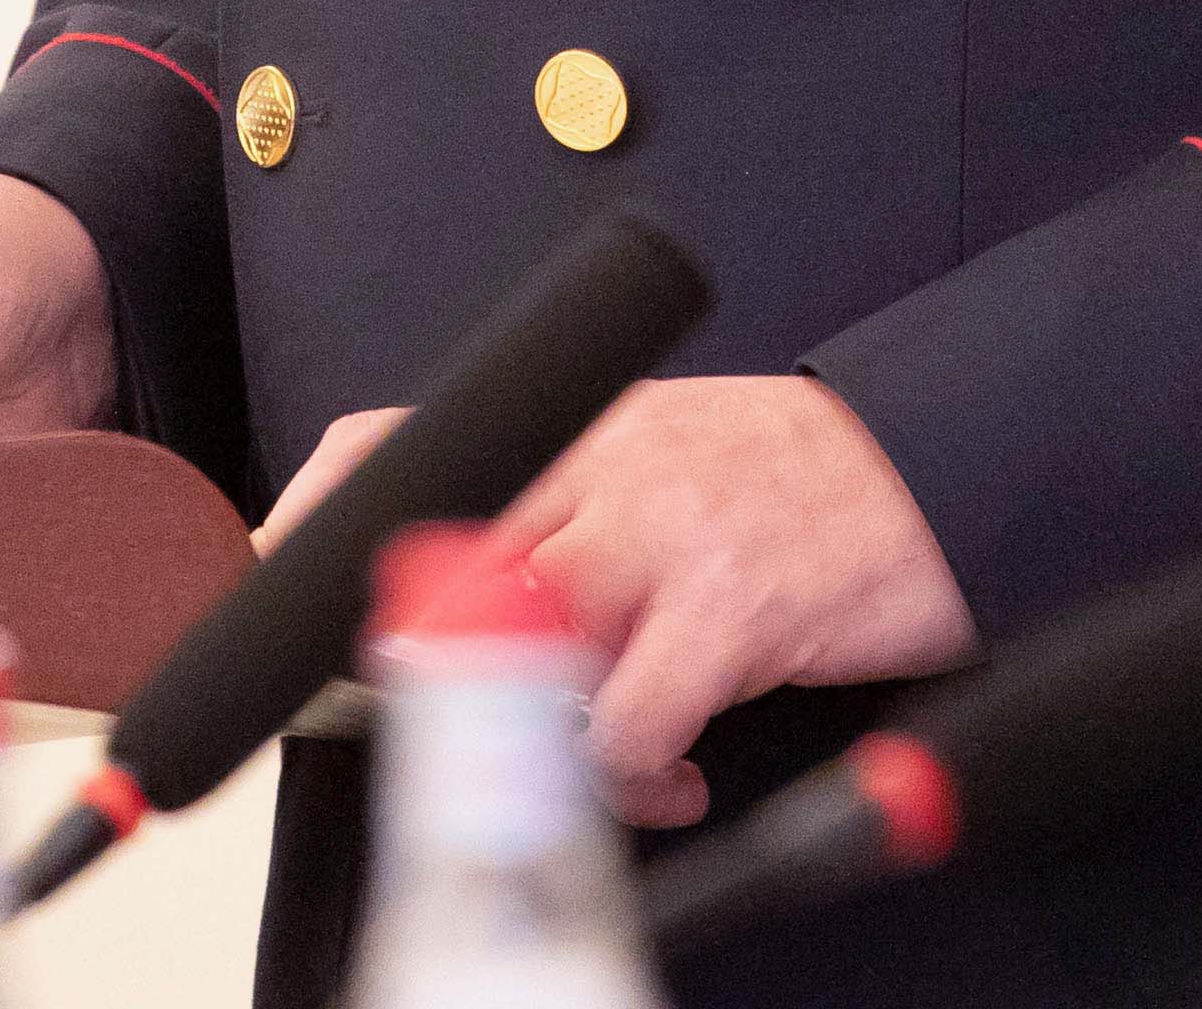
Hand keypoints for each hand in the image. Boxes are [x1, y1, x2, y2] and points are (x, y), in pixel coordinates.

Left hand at [262, 376, 971, 827]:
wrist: (940, 467)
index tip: (261, 587)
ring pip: (520, 646)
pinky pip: (627, 722)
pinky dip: (632, 775)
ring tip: (591, 759)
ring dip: (531, 731)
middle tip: (419, 716)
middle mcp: (602, 466)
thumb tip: (454, 588)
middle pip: (436, 554)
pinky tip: (669, 776)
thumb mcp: (659, 457)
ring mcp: (662, 534)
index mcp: (575, 426)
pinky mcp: (728, 608)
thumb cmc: (794, 480)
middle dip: (400, 656)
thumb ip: (563, 505)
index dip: (306, 517)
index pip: (394, 442)